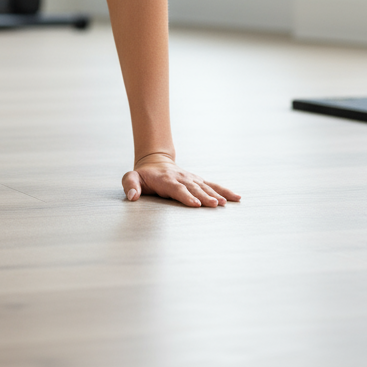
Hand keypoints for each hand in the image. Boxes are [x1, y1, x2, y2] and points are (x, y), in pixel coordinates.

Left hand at [122, 152, 240, 207]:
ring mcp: (191, 179)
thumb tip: (132, 197)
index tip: (195, 204)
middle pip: (194, 188)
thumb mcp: (132, 177)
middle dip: (204, 197)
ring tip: (225, 203)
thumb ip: (130, 185)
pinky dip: (224, 190)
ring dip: (216, 194)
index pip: (177, 189)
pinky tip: (236, 197)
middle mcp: (181, 178)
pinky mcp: (198, 181)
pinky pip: (213, 185)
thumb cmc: (143, 175)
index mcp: (166, 180)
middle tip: (215, 205)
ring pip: (205, 187)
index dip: (186, 196)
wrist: (155, 161)